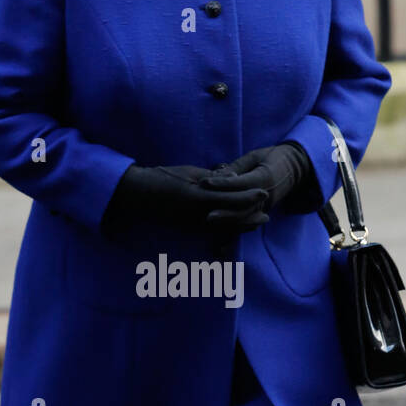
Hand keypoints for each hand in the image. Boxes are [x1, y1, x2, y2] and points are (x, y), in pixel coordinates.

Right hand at [103, 163, 269, 234]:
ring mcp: (193, 225)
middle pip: (233, 218)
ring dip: (242, 226)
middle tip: (266, 215)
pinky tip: (234, 230)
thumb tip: (233, 178)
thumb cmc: (163, 178)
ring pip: (224, 228)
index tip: (264, 192)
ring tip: (256, 224)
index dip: (250, 197)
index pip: (232, 199)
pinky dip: (227, 231)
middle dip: (251, 217)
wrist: (139, 195)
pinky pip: (213, 233)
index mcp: (200, 198)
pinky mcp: (188, 229)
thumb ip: (213, 178)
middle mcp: (198, 215)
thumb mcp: (190, 173)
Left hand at [200, 142, 317, 226]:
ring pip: (246, 216)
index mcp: (265, 176)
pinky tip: (222, 227)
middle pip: (243, 205)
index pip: (240, 183)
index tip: (203, 182)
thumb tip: (218, 174)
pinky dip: (236, 225)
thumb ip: (238, 165)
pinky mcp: (265, 210)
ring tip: (210, 220)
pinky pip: (250, 220)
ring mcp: (267, 204)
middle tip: (206, 214)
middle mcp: (267, 193)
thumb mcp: (256, 155)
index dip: (221, 184)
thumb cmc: (273, 157)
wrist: (296, 168)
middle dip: (224, 211)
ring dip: (228, 220)